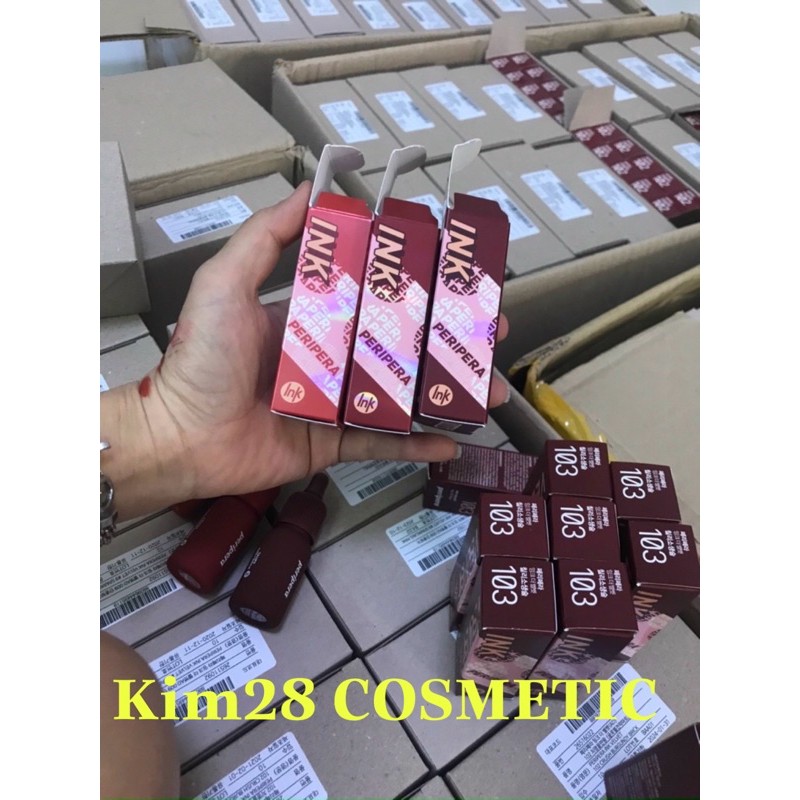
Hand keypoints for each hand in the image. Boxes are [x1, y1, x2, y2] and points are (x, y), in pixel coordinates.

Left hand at [100, 183, 510, 519]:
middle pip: (400, 345)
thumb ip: (266, 238)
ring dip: (445, 394)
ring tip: (487, 391)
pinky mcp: (332, 444)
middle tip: (489, 336)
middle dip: (447, 341)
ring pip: (401, 395)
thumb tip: (310, 189)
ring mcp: (335, 403)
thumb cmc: (200, 358)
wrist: (178, 437)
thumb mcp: (226, 283)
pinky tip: (453, 442)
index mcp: (311, 317)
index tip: (456, 278)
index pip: (374, 295)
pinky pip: (381, 443)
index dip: (417, 287)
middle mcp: (330, 357)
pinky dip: (416, 444)